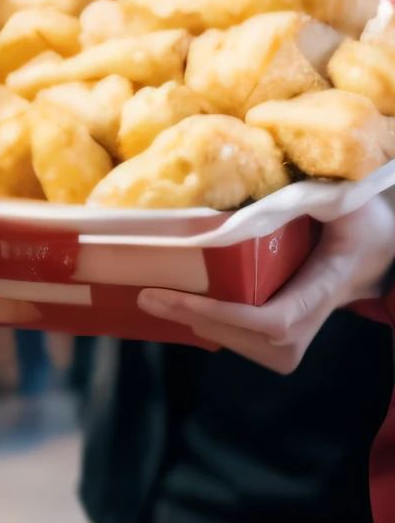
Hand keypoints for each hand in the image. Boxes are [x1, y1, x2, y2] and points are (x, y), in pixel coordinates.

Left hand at [137, 190, 394, 371]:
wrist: (384, 246)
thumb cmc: (364, 218)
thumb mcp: (343, 197)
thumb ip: (307, 191)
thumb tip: (255, 175)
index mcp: (328, 283)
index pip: (274, 319)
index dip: (224, 315)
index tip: (175, 297)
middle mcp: (318, 314)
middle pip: (259, 340)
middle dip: (202, 321)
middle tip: (150, 298)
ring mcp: (307, 326)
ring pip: (256, 347)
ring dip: (208, 326)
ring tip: (163, 301)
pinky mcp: (294, 327)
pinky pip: (254, 341)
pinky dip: (220, 327)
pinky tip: (188, 305)